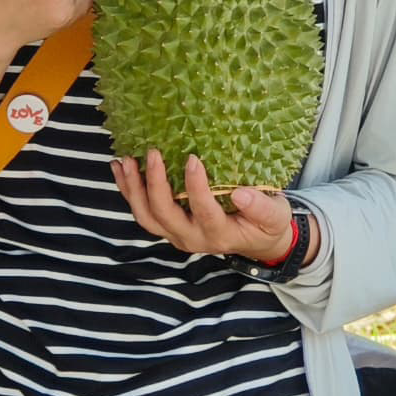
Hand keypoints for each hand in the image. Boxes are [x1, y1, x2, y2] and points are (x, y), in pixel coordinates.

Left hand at [112, 151, 307, 264]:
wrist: (256, 242)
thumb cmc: (267, 224)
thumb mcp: (274, 216)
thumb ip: (261, 208)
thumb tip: (242, 195)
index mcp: (220, 235)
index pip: (203, 211)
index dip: (195, 188)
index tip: (192, 159)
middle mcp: (192, 239)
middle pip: (164, 215)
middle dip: (154, 184)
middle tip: (152, 153)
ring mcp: (176, 234)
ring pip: (146, 217)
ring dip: (133, 189)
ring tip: (125, 161)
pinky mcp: (168, 227)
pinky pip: (143, 212)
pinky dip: (129, 191)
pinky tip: (120, 168)